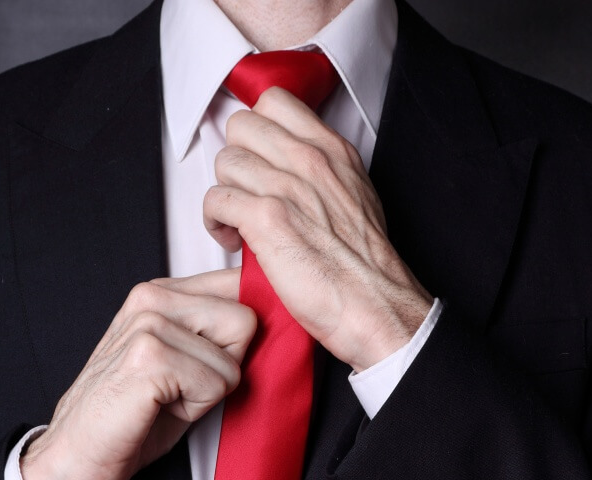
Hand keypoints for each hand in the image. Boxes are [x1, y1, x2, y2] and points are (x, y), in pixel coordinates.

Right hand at [21, 269, 255, 479]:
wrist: (82, 453)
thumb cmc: (135, 413)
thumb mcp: (184, 360)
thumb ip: (217, 329)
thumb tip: (271, 309)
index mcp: (160, 292)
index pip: (239, 285)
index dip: (239, 335)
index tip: (206, 361)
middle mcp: (151, 297)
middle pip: (245, 320)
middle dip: (224, 365)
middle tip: (180, 386)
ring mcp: (148, 323)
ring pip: (233, 357)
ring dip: (207, 390)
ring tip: (167, 397)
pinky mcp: (148, 356)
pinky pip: (217, 383)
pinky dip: (196, 408)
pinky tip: (159, 408)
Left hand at [203, 87, 432, 371]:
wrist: (375, 305)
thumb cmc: (365, 263)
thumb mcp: (357, 193)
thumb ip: (324, 168)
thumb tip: (288, 159)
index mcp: (332, 150)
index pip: (274, 101)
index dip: (256, 129)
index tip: (258, 156)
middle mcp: (310, 161)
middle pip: (241, 127)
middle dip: (237, 160)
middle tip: (246, 190)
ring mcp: (287, 187)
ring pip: (225, 162)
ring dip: (225, 193)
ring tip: (239, 221)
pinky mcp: (267, 219)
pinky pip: (216, 199)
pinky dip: (216, 222)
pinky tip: (235, 240)